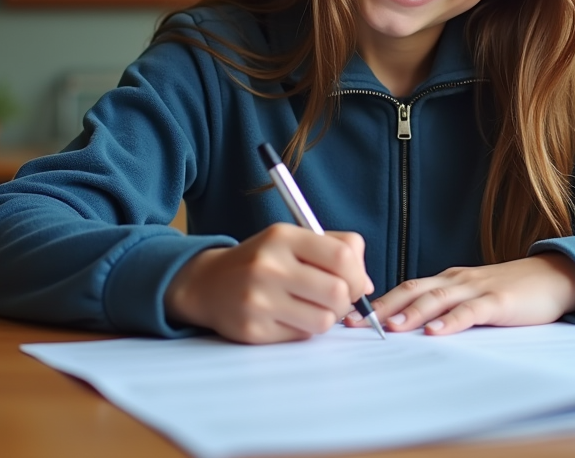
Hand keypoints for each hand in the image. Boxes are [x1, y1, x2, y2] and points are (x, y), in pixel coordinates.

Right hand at [163, 223, 373, 343]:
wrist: (206, 284)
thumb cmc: (260, 261)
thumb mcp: (291, 240)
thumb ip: (334, 249)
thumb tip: (367, 285)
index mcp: (283, 237)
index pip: (342, 256)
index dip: (358, 274)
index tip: (355, 281)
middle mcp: (269, 266)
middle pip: (339, 292)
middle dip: (346, 300)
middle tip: (335, 299)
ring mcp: (259, 300)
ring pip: (324, 320)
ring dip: (325, 318)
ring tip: (311, 308)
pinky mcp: (253, 330)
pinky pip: (301, 337)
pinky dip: (302, 330)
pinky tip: (287, 317)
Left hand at [353, 253, 574, 335]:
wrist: (554, 277)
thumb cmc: (511, 291)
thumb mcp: (472, 296)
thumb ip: (446, 306)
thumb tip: (411, 325)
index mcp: (447, 279)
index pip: (406, 288)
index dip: (377, 301)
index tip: (350, 316)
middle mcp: (456, 280)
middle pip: (412, 290)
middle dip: (381, 307)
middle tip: (353, 323)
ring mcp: (477, 288)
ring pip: (437, 298)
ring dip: (411, 313)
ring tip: (390, 328)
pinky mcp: (498, 301)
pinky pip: (470, 311)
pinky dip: (451, 322)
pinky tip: (436, 333)